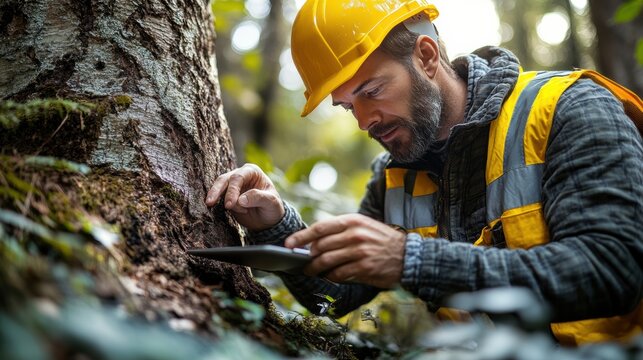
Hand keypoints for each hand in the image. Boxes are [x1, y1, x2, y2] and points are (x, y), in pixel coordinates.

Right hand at [205, 164, 284, 230]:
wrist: (268, 219)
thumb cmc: (273, 207)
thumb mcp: (272, 202)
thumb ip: (258, 198)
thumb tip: (240, 200)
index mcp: (252, 172)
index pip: (238, 177)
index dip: (232, 190)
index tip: (230, 204)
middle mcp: (241, 176)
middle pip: (224, 180)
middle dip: (217, 191)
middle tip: (210, 203)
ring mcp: (232, 186)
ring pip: (219, 188)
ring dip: (217, 199)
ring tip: (218, 208)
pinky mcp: (227, 197)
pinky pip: (219, 199)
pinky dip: (218, 205)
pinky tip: (224, 212)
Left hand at [284, 214, 405, 287]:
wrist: (409, 255)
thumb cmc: (382, 240)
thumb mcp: (364, 226)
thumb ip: (341, 230)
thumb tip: (315, 240)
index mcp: (353, 221)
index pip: (320, 227)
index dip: (301, 236)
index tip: (288, 244)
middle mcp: (355, 234)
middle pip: (320, 246)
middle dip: (308, 256)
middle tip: (303, 262)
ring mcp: (360, 251)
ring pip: (326, 261)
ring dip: (315, 269)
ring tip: (311, 271)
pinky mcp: (364, 267)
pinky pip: (339, 274)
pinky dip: (331, 277)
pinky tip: (330, 277)